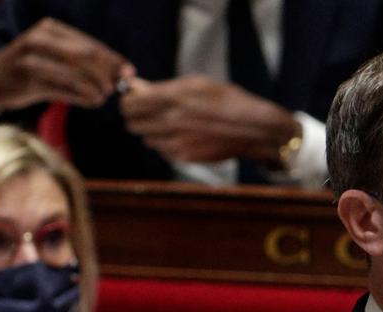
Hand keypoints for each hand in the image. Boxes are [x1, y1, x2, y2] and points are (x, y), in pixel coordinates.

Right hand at [0, 18, 130, 117]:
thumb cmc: (32, 67)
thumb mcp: (55, 56)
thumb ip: (85, 62)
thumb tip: (125, 73)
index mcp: (50, 29)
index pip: (90, 44)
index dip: (113, 60)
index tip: (130, 73)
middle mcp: (39, 39)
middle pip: (85, 57)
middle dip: (106, 74)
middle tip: (115, 88)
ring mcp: (31, 59)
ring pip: (75, 75)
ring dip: (96, 89)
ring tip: (103, 97)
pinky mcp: (27, 79)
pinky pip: (64, 90)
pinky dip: (83, 98)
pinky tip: (93, 102)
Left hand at [120, 75, 298, 166]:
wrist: (253, 129)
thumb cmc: (227, 101)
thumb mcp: (197, 84)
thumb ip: (164, 87)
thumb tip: (137, 87)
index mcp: (171, 98)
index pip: (129, 104)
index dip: (128, 102)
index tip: (134, 101)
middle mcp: (170, 120)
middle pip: (131, 123)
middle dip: (137, 118)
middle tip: (148, 114)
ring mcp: (176, 140)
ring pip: (146, 139)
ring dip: (152, 133)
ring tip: (171, 126)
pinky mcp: (184, 156)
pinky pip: (162, 151)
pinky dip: (167, 145)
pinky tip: (184, 138)